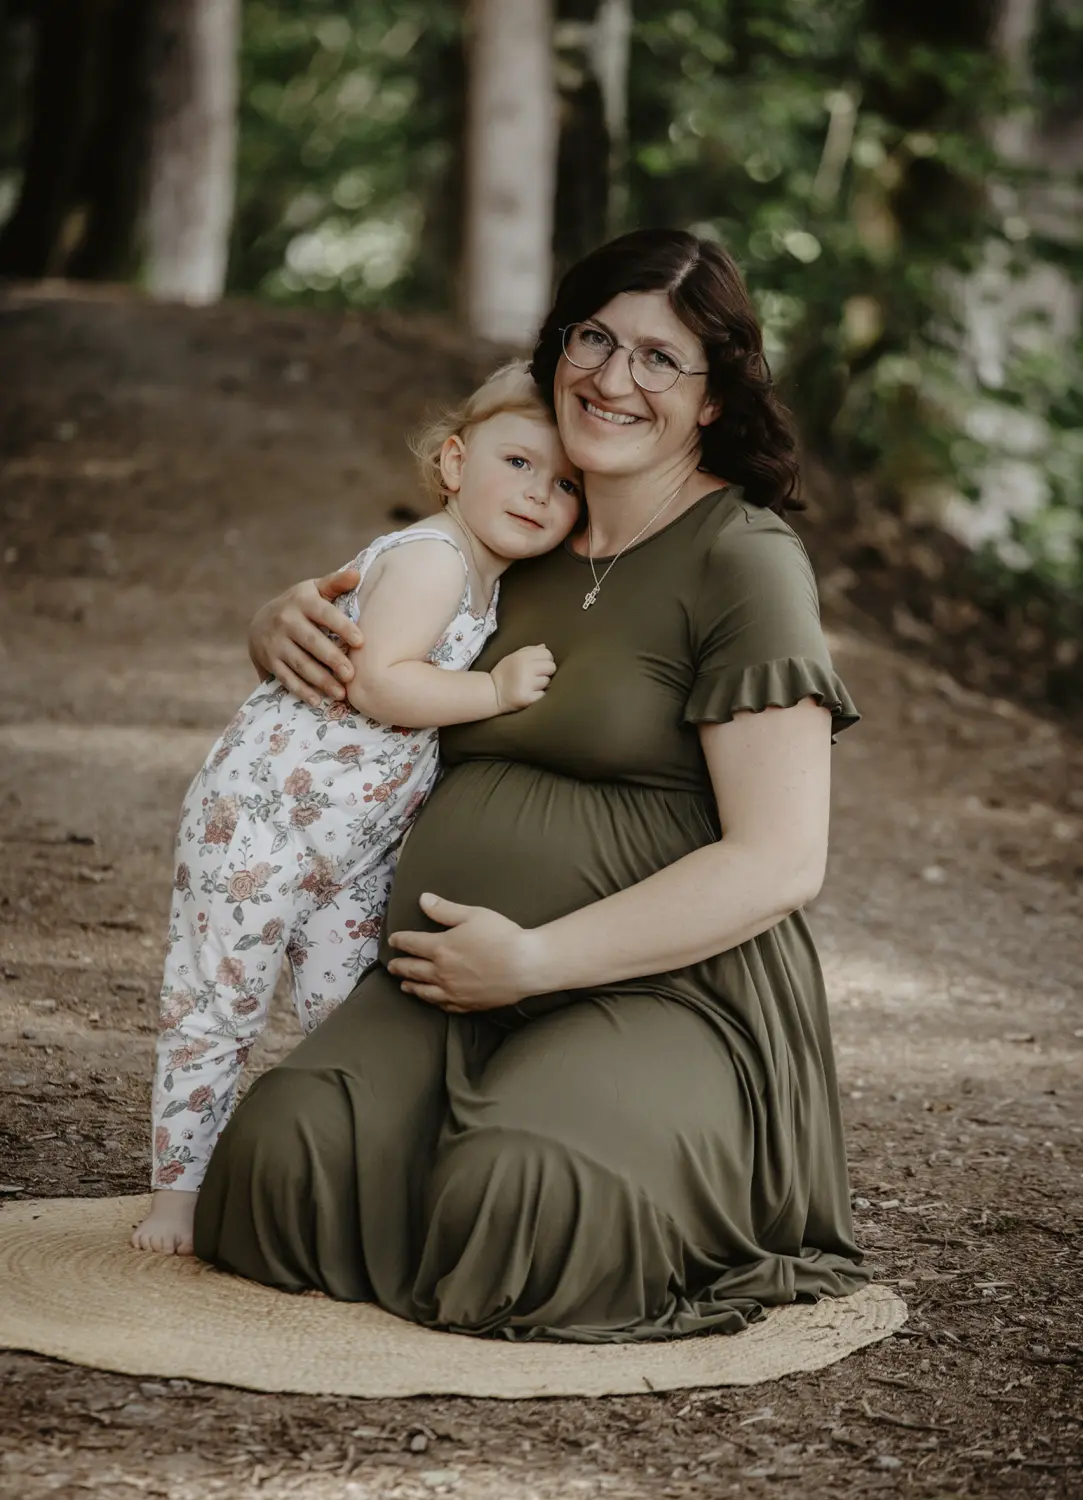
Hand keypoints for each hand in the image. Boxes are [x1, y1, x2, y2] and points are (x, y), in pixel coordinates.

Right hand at [249, 567, 362, 707]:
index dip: (342, 627)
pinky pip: (286, 678)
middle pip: (312, 642)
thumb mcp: (314, 590)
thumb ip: (335, 583)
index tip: (361, 642)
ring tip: (340, 694)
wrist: (261, 621)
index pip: (325, 614)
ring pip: (300, 663)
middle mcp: (286, 620)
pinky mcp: (269, 660)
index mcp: (302, 601)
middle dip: (331, 659)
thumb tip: (357, 574)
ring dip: (320, 680)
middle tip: (351, 675)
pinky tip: (317, 701)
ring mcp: (276, 642)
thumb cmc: (300, 605)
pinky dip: (301, 690)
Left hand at [388, 893, 543, 1010]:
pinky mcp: (467, 1005)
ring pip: (424, 991)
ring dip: (411, 987)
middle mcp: (442, 972)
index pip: (412, 943)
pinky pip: (444, 1005)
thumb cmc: (502, 936)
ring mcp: (454, 992)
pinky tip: (432, 1000)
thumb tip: (422, 899)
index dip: (400, 940)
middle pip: (413, 970)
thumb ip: (445, 909)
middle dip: (400, 966)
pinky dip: (432, 1002)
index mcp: (440, 948)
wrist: (526, 966)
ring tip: (404, 986)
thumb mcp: (473, 915)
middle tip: (392, 966)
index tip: (393, 940)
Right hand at [491, 644, 555, 712]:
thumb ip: (529, 651)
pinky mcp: (528, 698)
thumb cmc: (503, 673)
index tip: (540, 665)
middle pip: (551, 667)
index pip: (547, 654)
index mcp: (522, 657)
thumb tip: (544, 647)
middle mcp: (526, 668)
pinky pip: (543, 695)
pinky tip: (530, 694)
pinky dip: (538, 695)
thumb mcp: (512, 657)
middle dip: (547, 671)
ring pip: (547, 681)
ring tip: (531, 685)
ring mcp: (527, 684)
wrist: (491, 693)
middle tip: (537, 676)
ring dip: (542, 684)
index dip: (546, 659)